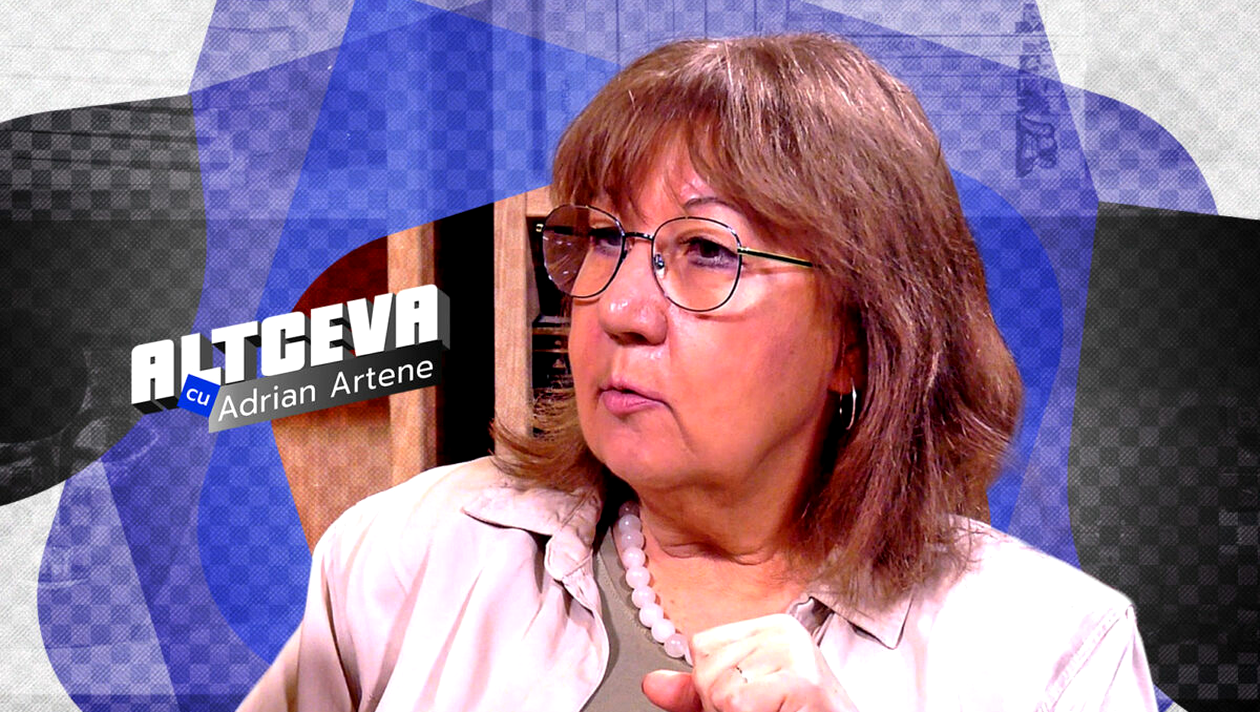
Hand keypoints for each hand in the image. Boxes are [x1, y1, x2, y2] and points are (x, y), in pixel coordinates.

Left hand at [642, 613, 857, 711]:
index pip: (702, 646)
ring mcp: (795, 651)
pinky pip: (736, 702)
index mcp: (769, 627)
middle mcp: (783, 630)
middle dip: (723, 705)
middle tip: (764, 710)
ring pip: (718, 690)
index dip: (713, 686)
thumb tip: (651, 684)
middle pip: (707, 669)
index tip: (752, 700)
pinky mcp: (802, 680)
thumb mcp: (736, 702)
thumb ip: (696, 692)